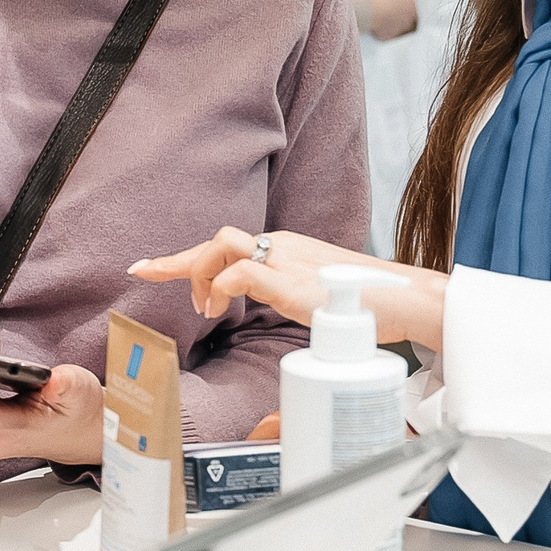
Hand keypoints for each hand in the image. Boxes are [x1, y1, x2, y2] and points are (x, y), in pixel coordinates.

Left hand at [130, 227, 445, 350]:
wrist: (404, 300)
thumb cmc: (369, 304)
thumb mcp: (318, 297)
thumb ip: (291, 297)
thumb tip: (276, 310)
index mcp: (285, 249)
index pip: (228, 247)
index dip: (186, 258)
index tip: (150, 267)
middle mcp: (281, 246)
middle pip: (215, 240)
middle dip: (176, 261)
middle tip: (146, 274)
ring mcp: (285, 260)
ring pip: (220, 245)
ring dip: (198, 273)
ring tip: (204, 308)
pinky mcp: (289, 279)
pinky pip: (240, 272)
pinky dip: (221, 288)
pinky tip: (220, 309)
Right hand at [366, 0, 417, 39]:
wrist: (374, 7)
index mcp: (411, 2)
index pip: (410, 2)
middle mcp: (408, 17)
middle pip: (404, 15)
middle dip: (396, 12)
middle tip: (385, 6)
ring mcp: (398, 27)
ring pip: (395, 25)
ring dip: (389, 22)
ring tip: (380, 16)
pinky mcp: (387, 35)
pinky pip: (385, 34)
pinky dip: (380, 31)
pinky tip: (375, 25)